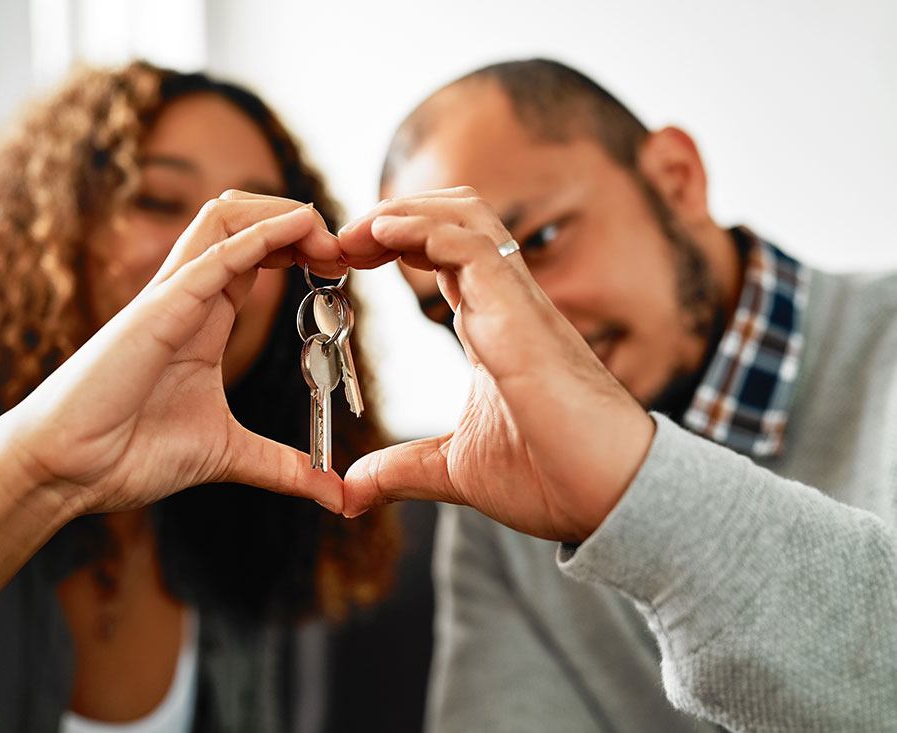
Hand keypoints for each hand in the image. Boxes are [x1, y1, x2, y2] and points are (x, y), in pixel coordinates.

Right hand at [0, 192, 343, 515]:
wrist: (66, 471)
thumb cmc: (129, 453)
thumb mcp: (228, 455)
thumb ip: (283, 467)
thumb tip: (336, 496)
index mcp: (205, 318)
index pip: (257, 255)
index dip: (302, 248)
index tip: (346, 267)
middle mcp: (188, 297)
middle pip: (242, 219)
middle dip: (296, 220)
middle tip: (346, 250)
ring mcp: (169, 299)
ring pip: (222, 218)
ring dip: (280, 215)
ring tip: (325, 236)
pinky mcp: (155, 313)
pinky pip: (210, 259)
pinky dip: (257, 237)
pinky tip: (296, 229)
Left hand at [338, 188, 654, 541]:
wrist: (612, 499)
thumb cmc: (552, 477)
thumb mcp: (453, 471)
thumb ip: (401, 471)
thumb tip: (349, 491)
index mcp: (490, 327)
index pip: (440, 255)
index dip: (391, 243)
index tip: (343, 259)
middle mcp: (505, 305)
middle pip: (454, 218)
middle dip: (394, 214)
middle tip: (342, 241)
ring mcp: (517, 306)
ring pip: (466, 218)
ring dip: (405, 211)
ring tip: (357, 230)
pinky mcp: (522, 319)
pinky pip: (475, 249)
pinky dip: (426, 231)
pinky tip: (384, 234)